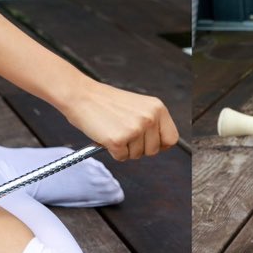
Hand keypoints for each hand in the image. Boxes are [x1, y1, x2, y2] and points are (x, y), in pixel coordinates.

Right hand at [59, 80, 177, 160]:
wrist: (81, 95)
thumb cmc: (106, 102)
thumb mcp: (138, 106)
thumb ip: (151, 122)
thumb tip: (160, 144)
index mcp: (157, 108)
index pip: (171, 138)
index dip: (159, 144)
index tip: (148, 142)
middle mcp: (149, 118)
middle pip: (153, 150)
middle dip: (138, 148)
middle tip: (124, 134)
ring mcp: (134, 130)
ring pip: (137, 156)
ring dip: (125, 149)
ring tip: (113, 131)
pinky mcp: (118, 140)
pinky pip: (121, 157)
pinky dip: (112, 151)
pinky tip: (106, 135)